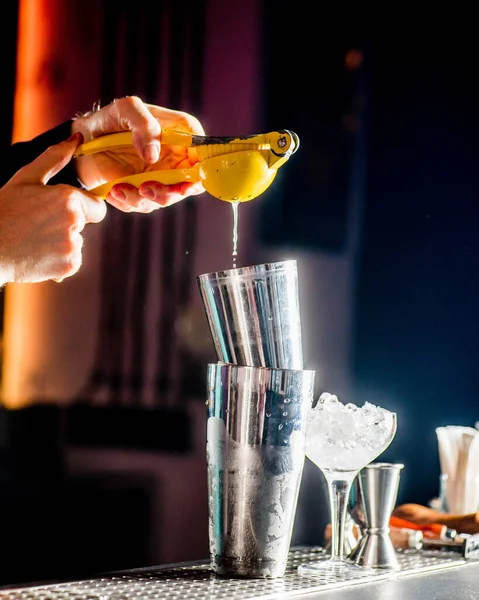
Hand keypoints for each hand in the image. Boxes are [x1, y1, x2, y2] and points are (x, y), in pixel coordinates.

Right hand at [0, 133, 105, 285]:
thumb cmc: (4, 210)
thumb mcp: (26, 178)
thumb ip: (55, 158)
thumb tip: (76, 139)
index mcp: (68, 199)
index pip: (98, 206)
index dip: (82, 207)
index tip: (60, 209)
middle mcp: (75, 223)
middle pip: (85, 224)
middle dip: (68, 224)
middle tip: (38, 223)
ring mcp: (73, 246)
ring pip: (77, 242)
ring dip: (62, 242)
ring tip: (34, 238)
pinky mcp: (69, 266)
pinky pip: (72, 260)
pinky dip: (59, 259)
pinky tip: (37, 253)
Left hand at [71, 96, 205, 212]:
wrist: (84, 140)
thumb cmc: (109, 119)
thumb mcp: (126, 109)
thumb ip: (143, 125)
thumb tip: (154, 155)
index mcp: (180, 133)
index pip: (203, 153)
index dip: (200, 171)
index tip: (186, 183)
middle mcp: (176, 157)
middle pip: (190, 184)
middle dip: (170, 193)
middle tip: (146, 190)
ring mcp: (162, 176)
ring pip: (166, 198)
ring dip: (143, 199)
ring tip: (120, 189)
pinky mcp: (146, 190)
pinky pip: (145, 204)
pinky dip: (129, 202)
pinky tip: (114, 191)